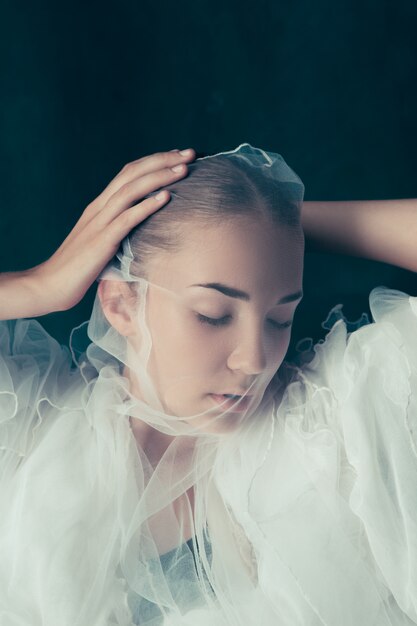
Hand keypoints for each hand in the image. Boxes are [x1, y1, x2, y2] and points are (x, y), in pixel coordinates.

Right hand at [0, 149, 194, 319]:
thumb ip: (118, 230)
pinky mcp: (102, 241)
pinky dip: (147, 206)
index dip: (154, 161)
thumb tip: (141, 230)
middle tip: (190, 153)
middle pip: (132, 173)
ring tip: (183, 169)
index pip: (128, 173)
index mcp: (99, 206)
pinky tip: (165, 198)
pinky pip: (126, 219)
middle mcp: (99, 208)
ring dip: (159, 177)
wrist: (50, 285)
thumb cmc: (78, 268)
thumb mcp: (101, 242)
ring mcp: (99, 223)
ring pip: (131, 190)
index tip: (177, 156)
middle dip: (163, 160)